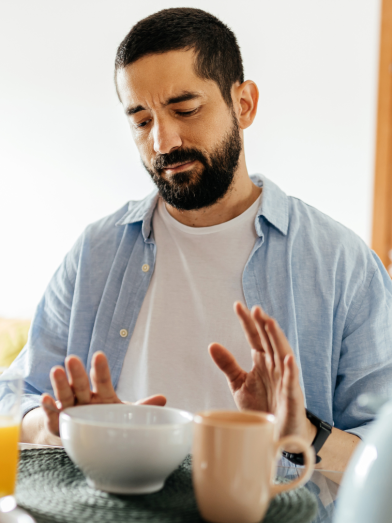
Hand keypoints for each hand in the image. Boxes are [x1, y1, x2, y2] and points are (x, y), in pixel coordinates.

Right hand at [41, 351, 166, 436]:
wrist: (86, 436)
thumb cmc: (108, 421)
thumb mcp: (126, 415)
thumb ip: (143, 407)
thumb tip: (164, 399)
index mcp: (103, 395)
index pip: (103, 380)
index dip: (101, 369)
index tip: (99, 355)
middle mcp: (85, 399)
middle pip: (81, 384)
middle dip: (77, 372)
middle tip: (72, 358)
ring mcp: (71, 409)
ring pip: (65, 395)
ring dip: (60, 384)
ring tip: (56, 370)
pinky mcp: (58, 422)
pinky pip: (52, 414)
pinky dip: (48, 407)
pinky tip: (45, 397)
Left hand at [209, 302, 315, 449]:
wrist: (277, 435)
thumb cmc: (261, 406)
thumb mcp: (239, 384)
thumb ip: (227, 364)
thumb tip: (212, 344)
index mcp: (262, 360)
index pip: (254, 336)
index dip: (246, 321)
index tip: (237, 305)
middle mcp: (274, 365)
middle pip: (269, 340)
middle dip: (263, 324)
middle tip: (254, 309)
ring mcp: (285, 379)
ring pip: (282, 354)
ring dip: (277, 338)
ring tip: (270, 323)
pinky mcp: (292, 396)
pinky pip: (292, 381)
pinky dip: (291, 369)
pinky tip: (288, 358)